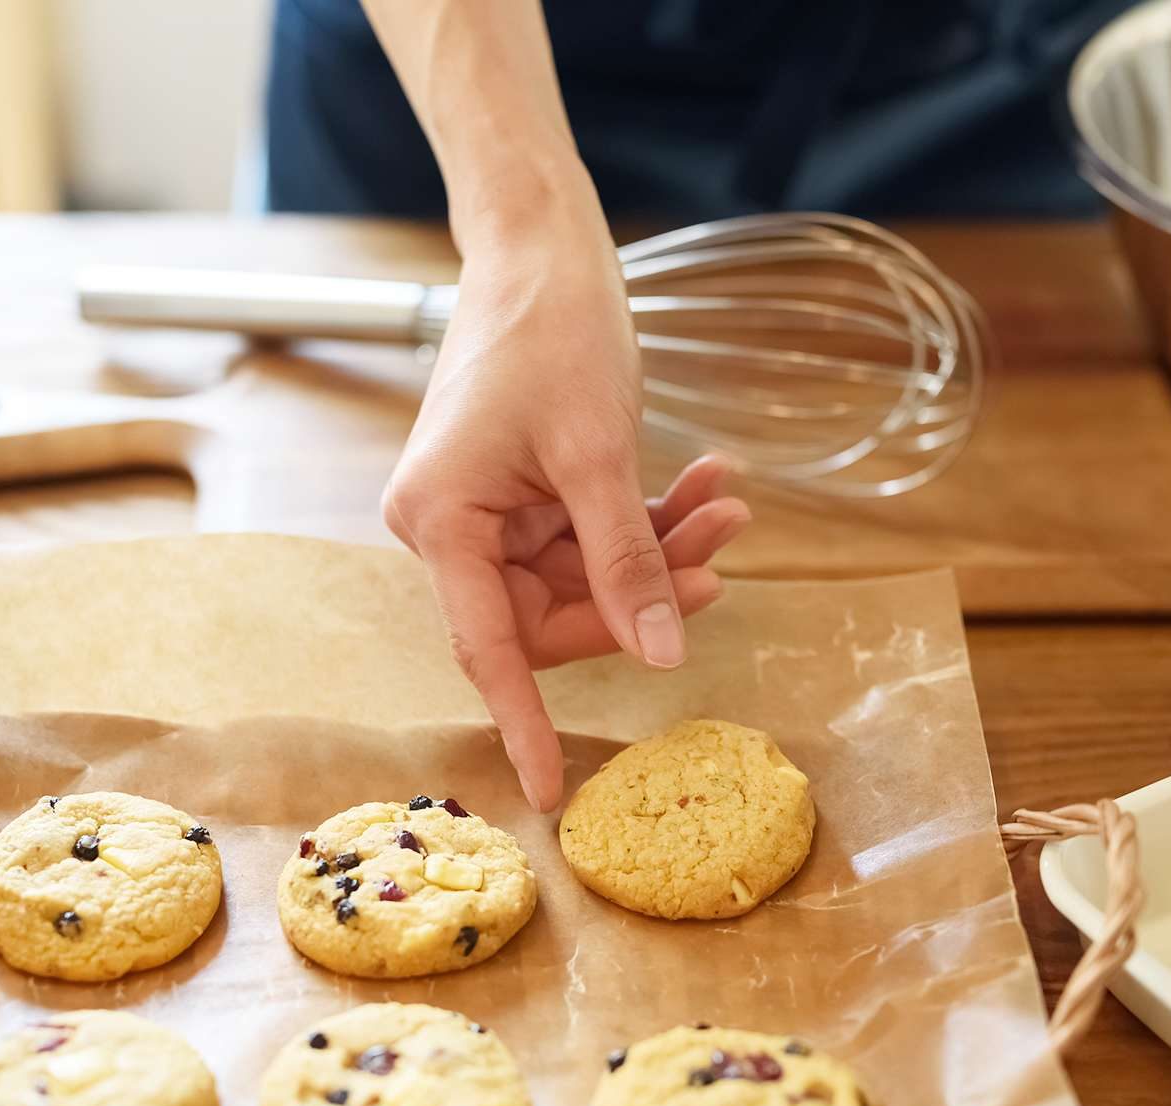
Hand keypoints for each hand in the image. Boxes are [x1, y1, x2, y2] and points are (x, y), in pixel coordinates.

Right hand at [383, 224, 749, 810]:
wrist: (541, 246)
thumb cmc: (551, 329)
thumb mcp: (600, 454)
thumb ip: (627, 560)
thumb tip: (662, 655)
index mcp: (442, 522)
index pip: (489, 650)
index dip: (526, 722)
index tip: (551, 794)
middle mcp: (454, 528)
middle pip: (553, 614)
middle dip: (644, 592)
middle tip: (722, 557)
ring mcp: (491, 512)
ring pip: (587, 576)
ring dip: (662, 549)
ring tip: (728, 504)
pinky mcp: (526, 493)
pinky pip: (592, 535)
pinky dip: (650, 520)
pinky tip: (706, 485)